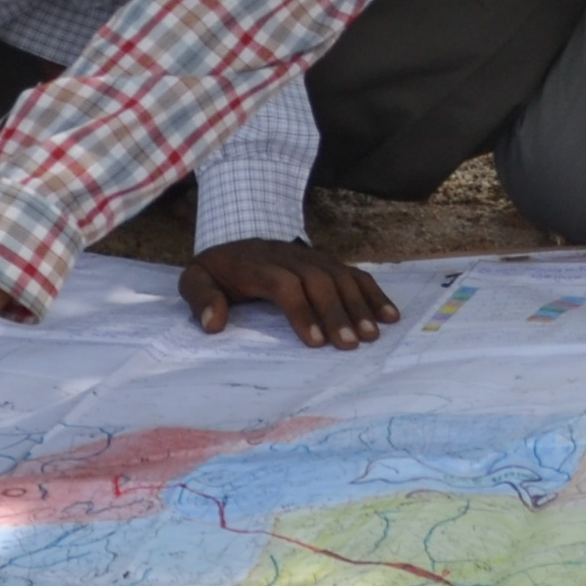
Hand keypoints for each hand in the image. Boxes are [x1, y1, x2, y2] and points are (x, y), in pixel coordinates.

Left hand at [185, 237, 397, 347]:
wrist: (236, 240)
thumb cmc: (217, 272)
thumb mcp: (195, 280)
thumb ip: (200, 299)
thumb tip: (214, 324)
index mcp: (256, 264)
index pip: (284, 283)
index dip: (301, 310)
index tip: (315, 341)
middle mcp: (289, 257)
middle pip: (318, 280)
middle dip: (336, 313)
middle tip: (351, 345)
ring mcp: (311, 257)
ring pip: (340, 276)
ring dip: (359, 305)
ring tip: (372, 336)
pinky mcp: (327, 262)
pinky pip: (354, 274)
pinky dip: (374, 293)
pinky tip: (390, 316)